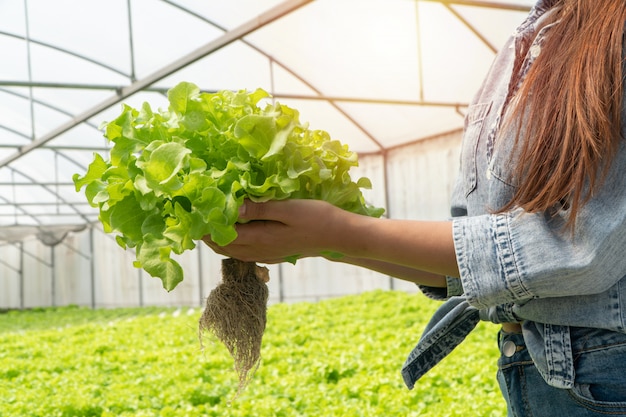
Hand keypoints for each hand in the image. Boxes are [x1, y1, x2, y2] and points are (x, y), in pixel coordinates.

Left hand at [202, 199, 347, 262]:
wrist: (338, 236)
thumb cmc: (317, 217)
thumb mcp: (288, 208)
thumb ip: (260, 208)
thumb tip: (234, 208)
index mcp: (261, 239)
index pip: (224, 236)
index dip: (206, 228)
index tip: (193, 215)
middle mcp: (260, 250)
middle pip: (224, 247)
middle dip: (208, 236)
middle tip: (196, 219)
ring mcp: (267, 254)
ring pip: (234, 252)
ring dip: (219, 240)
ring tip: (210, 225)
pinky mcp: (274, 254)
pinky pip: (246, 253)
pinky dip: (234, 244)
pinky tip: (235, 233)